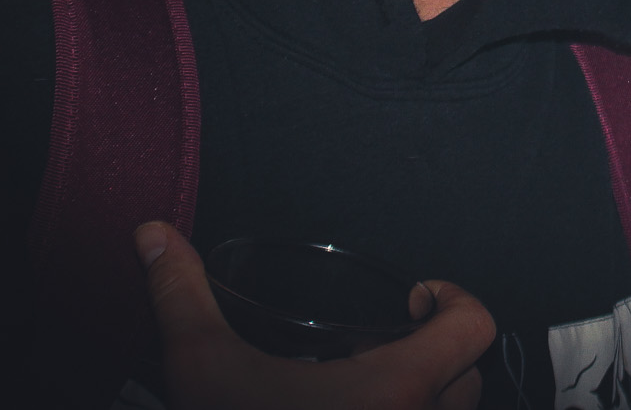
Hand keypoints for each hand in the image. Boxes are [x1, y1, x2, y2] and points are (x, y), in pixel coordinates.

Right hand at [134, 223, 494, 409]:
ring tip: (363, 389)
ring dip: (423, 396)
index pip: (476, 328)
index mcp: (395, 391)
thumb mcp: (202, 367)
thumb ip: (182, 295)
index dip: (455, 300)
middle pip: (469, 375)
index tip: (415, 298)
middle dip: (436, 352)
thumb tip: (155, 236)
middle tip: (382, 345)